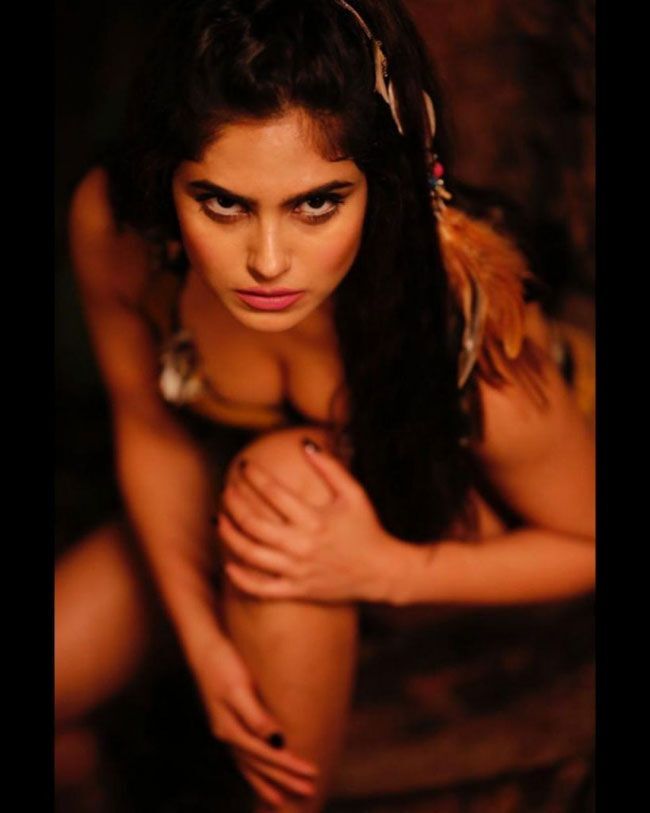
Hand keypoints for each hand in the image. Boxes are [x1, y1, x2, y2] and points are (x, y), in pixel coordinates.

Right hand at [190, 633, 317, 806]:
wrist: (205, 650)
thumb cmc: (224, 664)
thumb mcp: (239, 688)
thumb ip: (256, 716)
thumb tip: (276, 741)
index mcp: (230, 729)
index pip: (266, 755)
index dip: (289, 767)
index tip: (311, 774)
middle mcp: (226, 735)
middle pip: (259, 765)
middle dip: (284, 780)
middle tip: (309, 792)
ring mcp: (224, 732)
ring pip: (249, 765)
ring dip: (266, 782)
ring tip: (281, 801)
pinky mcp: (227, 725)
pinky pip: (242, 756)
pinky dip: (253, 770)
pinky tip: (260, 775)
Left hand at [217, 439, 401, 601]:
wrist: (381, 571)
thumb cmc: (367, 529)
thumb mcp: (354, 494)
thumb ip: (330, 467)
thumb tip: (305, 444)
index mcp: (315, 520)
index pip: (274, 493)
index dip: (254, 476)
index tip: (243, 465)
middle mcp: (302, 545)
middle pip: (254, 523)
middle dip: (234, 504)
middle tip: (225, 490)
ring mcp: (297, 570)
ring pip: (251, 554)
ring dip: (230, 536)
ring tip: (220, 520)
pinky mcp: (297, 590)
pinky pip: (261, 588)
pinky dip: (241, 578)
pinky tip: (228, 564)